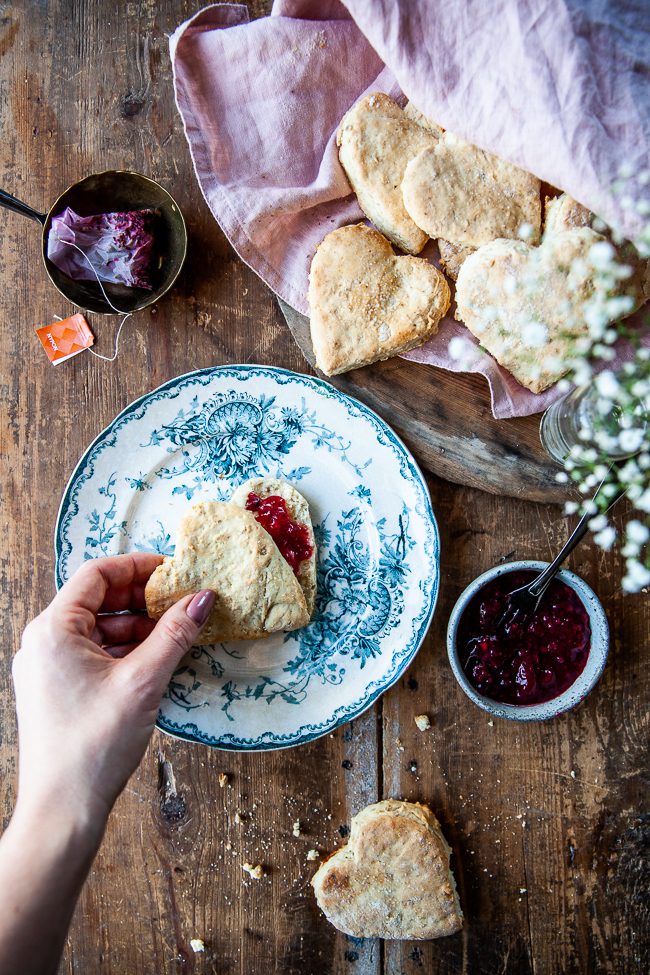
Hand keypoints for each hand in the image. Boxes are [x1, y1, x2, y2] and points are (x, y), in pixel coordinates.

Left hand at [12, 553, 214, 832]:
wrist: (62, 810)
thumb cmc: (94, 745)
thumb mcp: (143, 682)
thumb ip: (175, 633)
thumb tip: (204, 596)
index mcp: (53, 630)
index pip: (97, 574)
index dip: (138, 566)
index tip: (174, 571)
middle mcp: (44, 642)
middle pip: (98, 599)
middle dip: (142, 598)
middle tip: (182, 601)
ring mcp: (48, 667)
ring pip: (99, 628)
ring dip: (137, 626)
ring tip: (176, 633)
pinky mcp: (57, 689)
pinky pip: (94, 653)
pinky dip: (125, 650)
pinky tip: (156, 659)